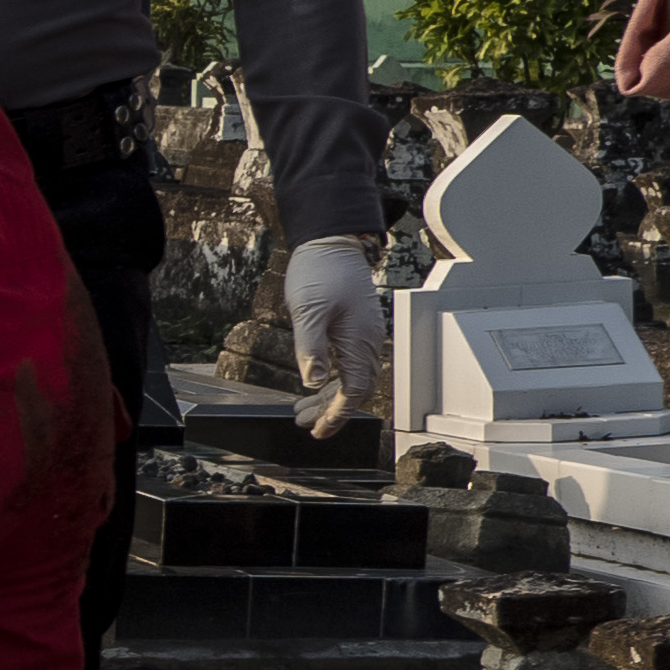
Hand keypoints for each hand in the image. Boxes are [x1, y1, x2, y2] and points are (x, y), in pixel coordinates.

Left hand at [285, 236, 386, 436]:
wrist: (330, 240)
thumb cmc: (320, 270)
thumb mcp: (308, 311)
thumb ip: (311, 348)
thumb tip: (314, 381)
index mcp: (359, 339)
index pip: (354, 389)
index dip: (336, 414)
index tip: (318, 429)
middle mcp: (367, 339)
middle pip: (355, 388)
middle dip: (330, 411)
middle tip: (305, 423)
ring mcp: (363, 333)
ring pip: (352, 377)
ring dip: (329, 397)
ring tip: (303, 410)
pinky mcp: (355, 327)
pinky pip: (349, 362)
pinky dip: (333, 379)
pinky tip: (316, 383)